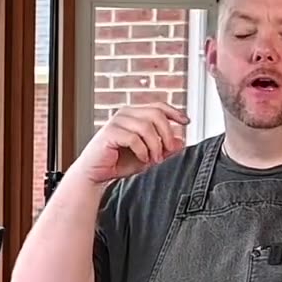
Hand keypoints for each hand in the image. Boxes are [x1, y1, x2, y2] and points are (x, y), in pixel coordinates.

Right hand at [71, 102, 189, 185]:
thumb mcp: (148, 156)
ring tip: (154, 159)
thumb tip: (182, 141)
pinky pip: (134, 138)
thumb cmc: (118, 163)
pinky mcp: (109, 133)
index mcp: (134, 115)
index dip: (174, 112)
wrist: (95, 174)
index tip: (187, 121)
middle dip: (166, 133)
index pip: (158, 106)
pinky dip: (142, 151)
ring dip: (155, 145)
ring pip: (146, 127)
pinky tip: (143, 159)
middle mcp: (125, 114)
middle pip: (156, 114)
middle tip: (169, 150)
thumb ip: (164, 148)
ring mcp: (116, 122)